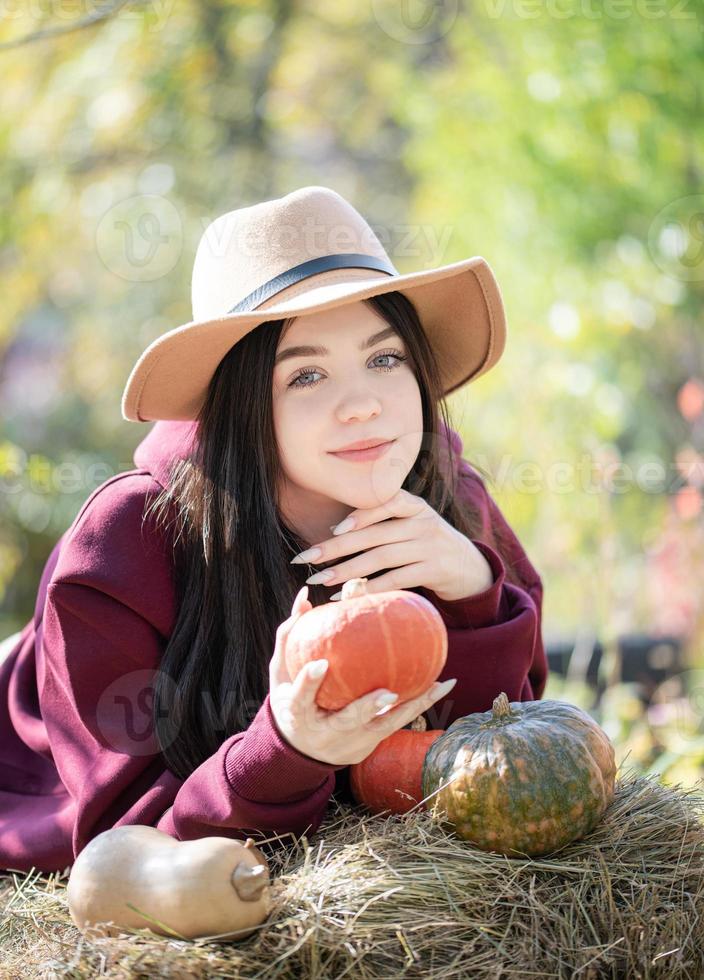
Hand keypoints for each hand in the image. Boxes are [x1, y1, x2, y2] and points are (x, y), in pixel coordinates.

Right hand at [269, 585, 456, 765]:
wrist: (303, 749)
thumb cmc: (292, 698)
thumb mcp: (282, 672)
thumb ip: (290, 635)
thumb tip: (305, 595)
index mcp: (297, 713)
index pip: (300, 698)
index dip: (309, 683)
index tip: (320, 664)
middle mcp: (326, 731)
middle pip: (348, 720)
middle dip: (366, 708)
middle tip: (386, 693)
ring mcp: (352, 738)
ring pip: (384, 724)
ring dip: (411, 707)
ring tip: (436, 685)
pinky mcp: (372, 740)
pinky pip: (400, 719)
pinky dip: (422, 702)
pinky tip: (444, 683)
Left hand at [291, 489, 493, 601]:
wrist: (469, 566)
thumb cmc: (426, 543)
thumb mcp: (412, 523)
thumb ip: (381, 522)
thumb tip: (334, 531)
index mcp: (414, 505)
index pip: (385, 502)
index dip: (360, 514)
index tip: (333, 528)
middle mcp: (423, 522)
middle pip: (374, 535)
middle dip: (337, 547)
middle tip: (307, 558)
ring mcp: (430, 546)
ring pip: (382, 558)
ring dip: (348, 570)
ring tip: (322, 580)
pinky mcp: (434, 570)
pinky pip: (397, 579)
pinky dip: (371, 588)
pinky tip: (350, 596)